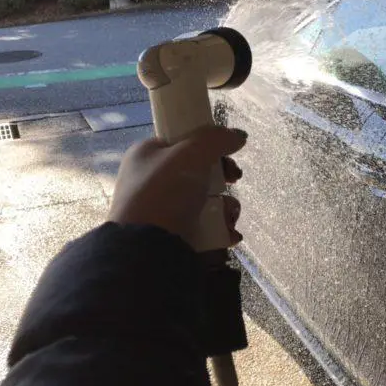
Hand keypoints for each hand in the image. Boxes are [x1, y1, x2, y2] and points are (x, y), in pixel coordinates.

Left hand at [108, 126, 247, 248]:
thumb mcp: (191, 153)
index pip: (182, 142)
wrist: (147, 249)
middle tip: (233, 180)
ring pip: (207, 201)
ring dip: (226, 207)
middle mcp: (152, 181)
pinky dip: (221, 230)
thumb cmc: (164, 192)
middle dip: (223, 178)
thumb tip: (239, 136)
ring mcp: (163, 212)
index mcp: (147, 155)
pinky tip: (227, 234)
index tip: (227, 154)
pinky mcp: (173, 237)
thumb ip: (217, 139)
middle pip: (199, 172)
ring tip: (228, 216)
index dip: (207, 145)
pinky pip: (205, 227)